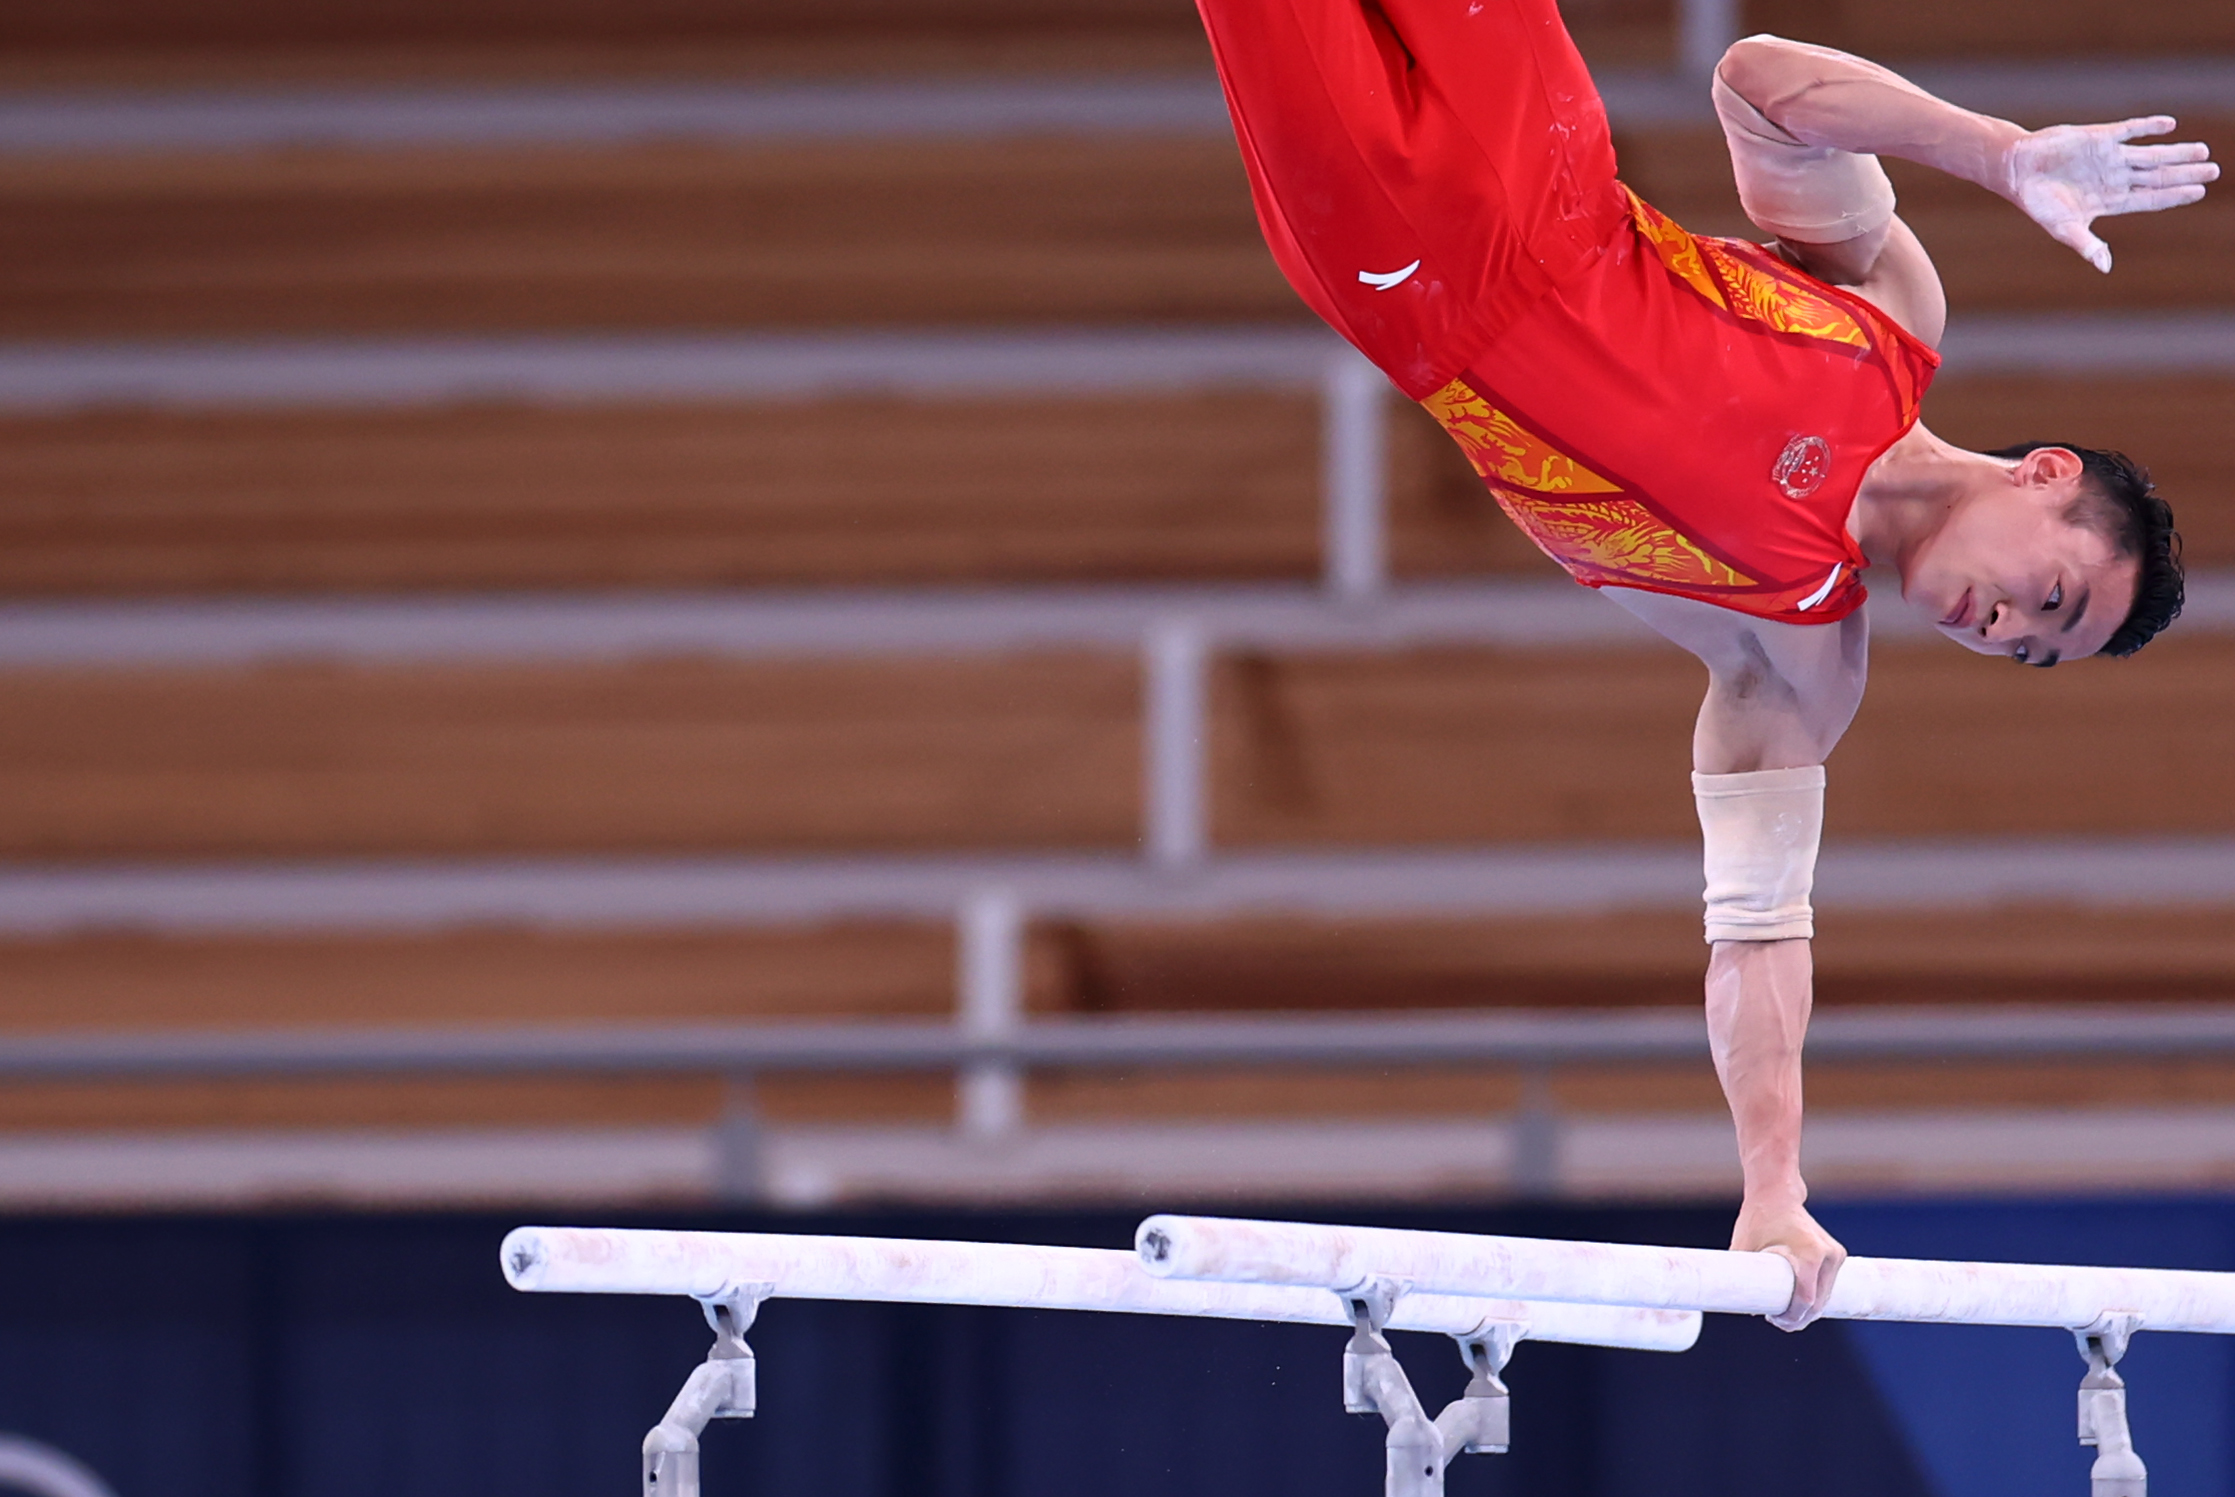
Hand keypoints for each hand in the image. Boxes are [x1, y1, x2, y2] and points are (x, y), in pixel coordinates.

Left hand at [1732, 1198, 1846, 1330]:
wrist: (1777, 1195)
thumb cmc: (1757, 1220)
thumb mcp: (1743, 1248)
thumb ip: (1743, 1277)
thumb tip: (1749, 1309)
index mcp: (1808, 1255)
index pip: (1805, 1300)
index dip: (1792, 1317)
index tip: (1775, 1320)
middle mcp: (1827, 1255)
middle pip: (1818, 1302)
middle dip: (1800, 1318)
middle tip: (1778, 1322)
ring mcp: (1835, 1254)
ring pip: (1825, 1296)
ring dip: (1809, 1310)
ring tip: (1785, 1314)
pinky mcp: (1837, 1254)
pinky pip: (1827, 1284)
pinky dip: (1816, 1295)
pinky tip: (1799, 1302)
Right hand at [2001, 115, 2218, 272]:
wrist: (2016, 171)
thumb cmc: (2038, 203)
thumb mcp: (2062, 228)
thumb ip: (2085, 245)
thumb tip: (2104, 267)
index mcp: (2111, 200)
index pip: (2151, 198)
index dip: (2175, 195)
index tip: (2199, 191)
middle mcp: (2116, 178)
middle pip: (2158, 176)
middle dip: (2185, 173)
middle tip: (2214, 170)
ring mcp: (2109, 157)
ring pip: (2150, 154)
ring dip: (2176, 152)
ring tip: (2202, 150)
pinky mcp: (2099, 138)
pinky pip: (2129, 131)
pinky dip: (2148, 127)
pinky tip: (2169, 126)